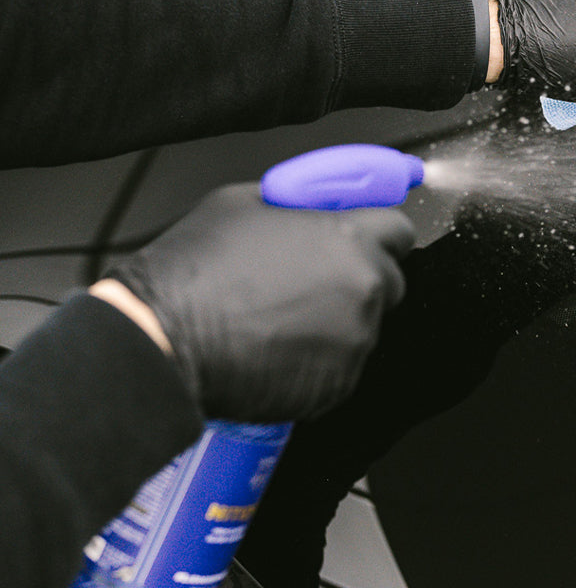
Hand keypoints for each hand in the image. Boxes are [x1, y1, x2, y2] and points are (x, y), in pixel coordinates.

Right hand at [99, 183, 413, 420]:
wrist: (163, 338)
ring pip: (363, 325)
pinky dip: (318, 359)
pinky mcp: (338, 383)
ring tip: (278, 318)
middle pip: (389, 280)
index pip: (399, 229)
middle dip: (359, 278)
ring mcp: (354, 340)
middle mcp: (362, 289)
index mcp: (348, 238)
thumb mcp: (246, 204)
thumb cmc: (195, 271)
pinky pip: (341, 364)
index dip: (377, 234)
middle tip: (310, 282)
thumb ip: (300, 205)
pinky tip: (274, 348)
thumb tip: (317, 205)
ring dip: (335, 321)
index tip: (363, 240)